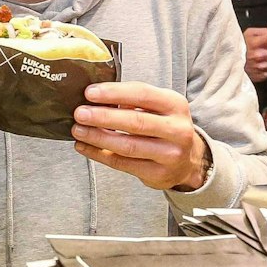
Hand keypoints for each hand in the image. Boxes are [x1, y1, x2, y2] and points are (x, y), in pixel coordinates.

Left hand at [72, 81, 209, 191]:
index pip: (142, 94)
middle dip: (103, 117)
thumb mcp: (159, 107)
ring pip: (127, 145)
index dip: (114, 93)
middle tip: (80, 113)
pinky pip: (122, 163)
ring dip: (98, 137)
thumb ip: (133, 101)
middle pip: (135, 122)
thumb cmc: (165, 127)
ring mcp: (170, 154)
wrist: (188, 161)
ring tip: (78, 130)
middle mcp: (177, 129)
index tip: (90, 93)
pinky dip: (99, 154)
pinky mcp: (158, 174)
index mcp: (175, 105)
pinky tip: (84, 146)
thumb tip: (95, 98)